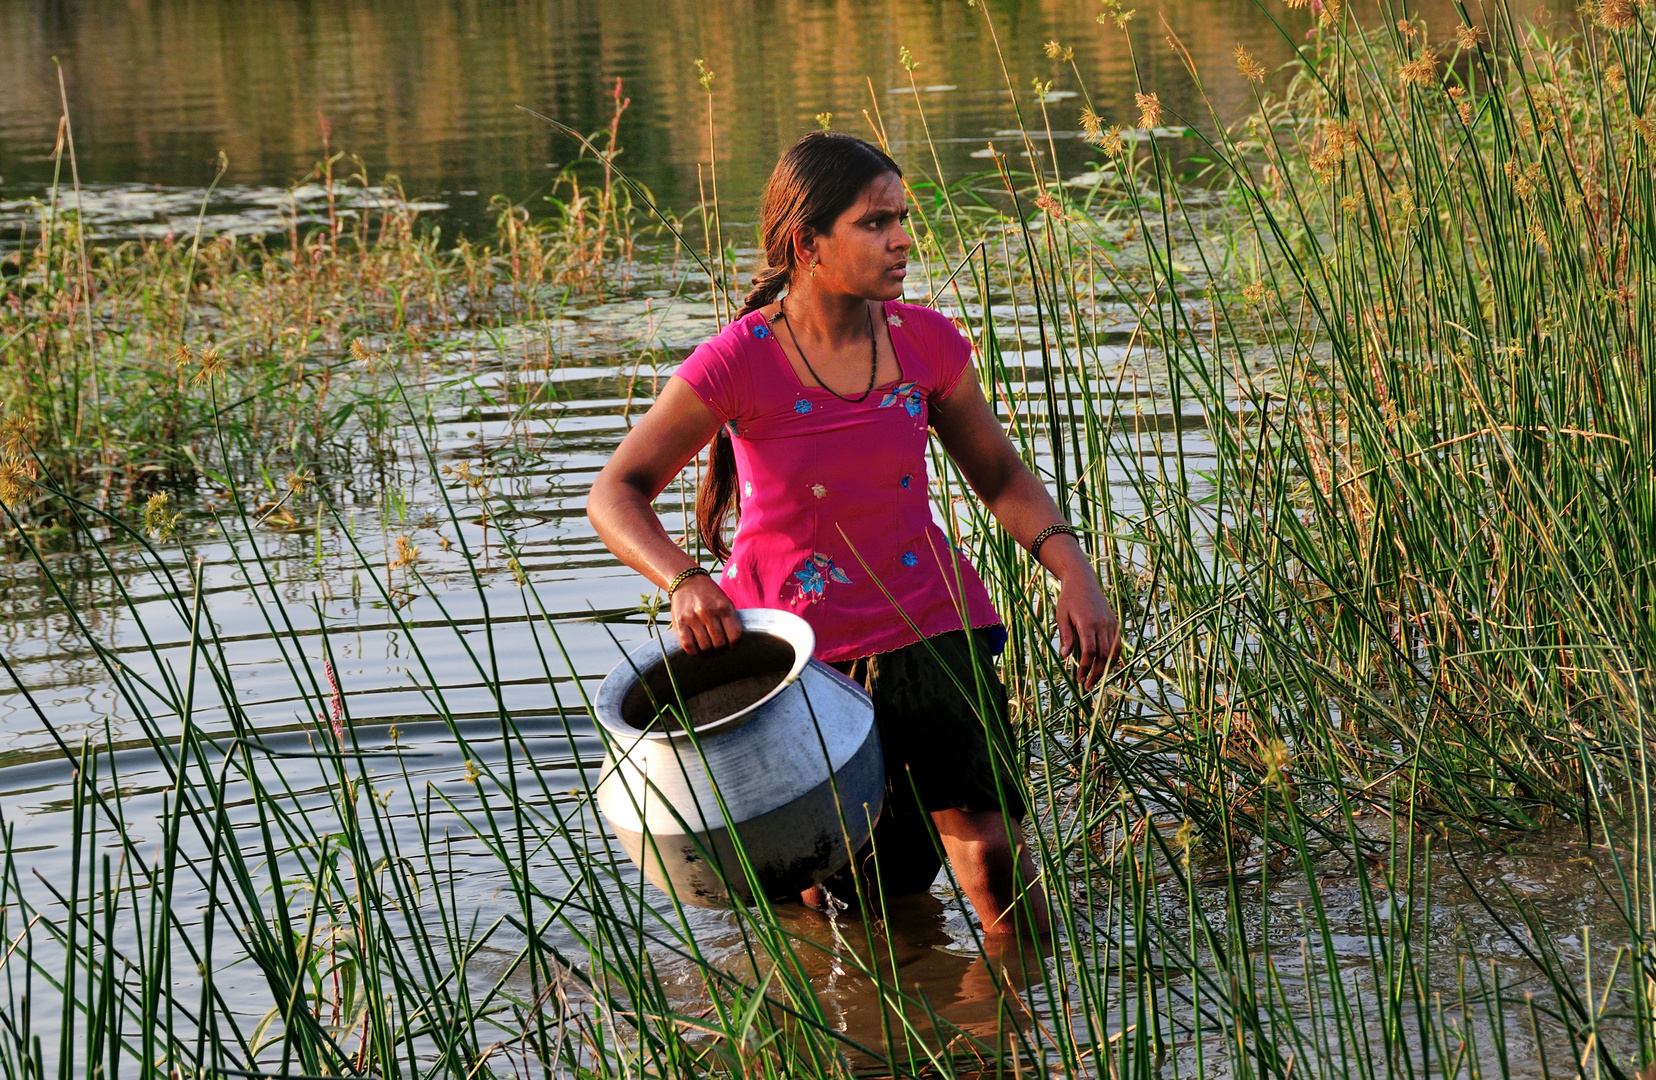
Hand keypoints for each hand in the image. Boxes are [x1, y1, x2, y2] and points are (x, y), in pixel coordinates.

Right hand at [670, 574, 743, 654]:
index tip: (732, 647)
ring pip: (705, 647)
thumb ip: (730, 619)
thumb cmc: (708, 594)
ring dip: (708, 653)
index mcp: (724, 607)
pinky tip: (697, 650)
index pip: (735, 635)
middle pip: (719, 643)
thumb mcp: (724, 601)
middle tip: (718, 650)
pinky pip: (688, 645)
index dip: (735, 646)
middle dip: (720, 651)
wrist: (686, 581)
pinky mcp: (680, 622)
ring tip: (708, 652)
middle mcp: (709, 612)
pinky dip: (694, 652)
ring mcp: (693, 618)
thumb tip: (734, 641)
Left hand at [1055, 575, 1119, 689]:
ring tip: (1096, 680)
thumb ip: (1066, 636)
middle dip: (1096, 673)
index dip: (1085, 668)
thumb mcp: (1061, 616)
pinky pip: (1117, 644)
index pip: (1089, 652)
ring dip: (1106, 668)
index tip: (1079, 679)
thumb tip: (1065, 657)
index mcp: (1087, 623)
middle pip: (1103, 655)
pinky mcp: (1114, 623)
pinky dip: (1113, 657)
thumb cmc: (1068, 598)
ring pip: (1113, 652)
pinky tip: (1104, 666)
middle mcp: (1102, 624)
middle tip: (1087, 686)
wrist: (1083, 580)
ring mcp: (1110, 623)